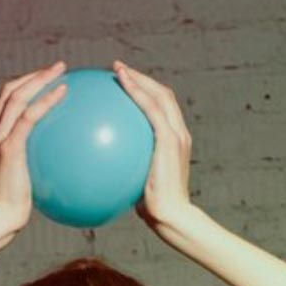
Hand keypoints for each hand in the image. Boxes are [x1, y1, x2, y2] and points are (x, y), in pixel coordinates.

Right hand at [0, 60, 68, 232]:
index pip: (6, 102)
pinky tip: (64, 93)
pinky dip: (46, 100)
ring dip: (40, 78)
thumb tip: (55, 169)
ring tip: (61, 70)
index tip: (45, 81)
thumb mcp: (23, 185)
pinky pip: (29, 116)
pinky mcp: (9, 147)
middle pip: (10, 91)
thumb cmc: (13, 209)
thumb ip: (31, 170)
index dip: (25, 86)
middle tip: (58, 68)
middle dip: (34, 75)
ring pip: (17, 96)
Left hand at [112, 59, 194, 231]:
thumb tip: (106, 172)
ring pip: (160, 95)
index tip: (126, 86)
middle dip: (141, 79)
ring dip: (139, 79)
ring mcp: (176, 135)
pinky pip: (151, 109)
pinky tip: (120, 84)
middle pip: (163, 95)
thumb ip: (130, 173)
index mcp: (175, 143)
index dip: (146, 93)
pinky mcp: (169, 139)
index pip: (163, 110)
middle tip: (118, 70)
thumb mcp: (139, 187)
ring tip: (117, 70)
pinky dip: (137, 92)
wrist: (171, 216)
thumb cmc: (155, 210)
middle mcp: (179, 134)